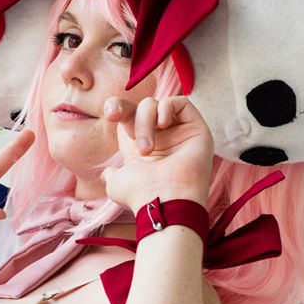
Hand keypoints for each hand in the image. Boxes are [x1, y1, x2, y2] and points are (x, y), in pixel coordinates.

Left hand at [101, 96, 212, 213]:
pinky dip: (166, 108)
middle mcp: (162, 137)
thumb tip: (107, 173)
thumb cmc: (139, 194)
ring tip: (147, 148)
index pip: (129, 115)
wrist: (161, 200)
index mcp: (142, 145)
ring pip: (156, 105)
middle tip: (119, 123)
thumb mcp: (117, 183)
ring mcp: (179, 132)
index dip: (118, 108)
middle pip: (141, 107)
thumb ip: (111, 174)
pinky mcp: (196, 128)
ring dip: (145, 121)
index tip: (110, 115)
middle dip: (127, 111)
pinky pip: (181, 102)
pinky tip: (162, 125)